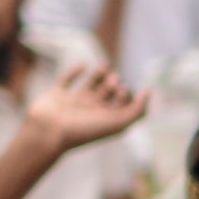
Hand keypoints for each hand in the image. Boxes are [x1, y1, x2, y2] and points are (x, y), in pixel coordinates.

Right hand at [25, 60, 150, 153]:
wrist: (49, 133)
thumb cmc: (84, 130)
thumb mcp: (118, 123)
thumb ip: (137, 109)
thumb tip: (149, 91)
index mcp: (104, 120)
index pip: (121, 104)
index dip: (126, 94)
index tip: (122, 91)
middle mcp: (90, 111)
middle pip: (107, 94)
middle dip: (114, 84)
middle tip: (114, 82)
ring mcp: (72, 103)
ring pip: (90, 86)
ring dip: (99, 75)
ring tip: (105, 66)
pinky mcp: (56, 95)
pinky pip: (66, 81)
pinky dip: (74, 72)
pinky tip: (84, 65)